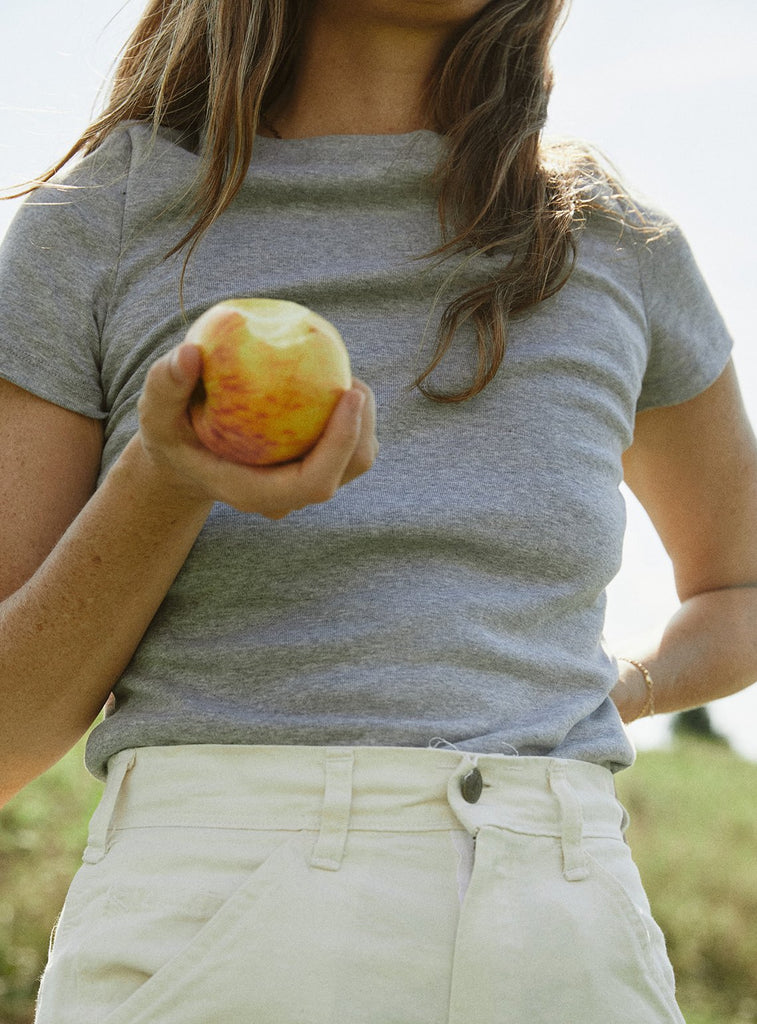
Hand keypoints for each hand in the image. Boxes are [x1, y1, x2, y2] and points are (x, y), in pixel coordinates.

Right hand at [136, 342, 377, 517]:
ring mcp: (302, 482)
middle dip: (362, 427)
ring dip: (363, 421)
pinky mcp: (312, 464)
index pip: (312, 483)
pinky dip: (352, 415)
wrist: (183, 457)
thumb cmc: (170, 433)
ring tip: (345, 378)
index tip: (350, 395)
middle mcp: (286, 496)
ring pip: (357, 459)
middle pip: (348, 470)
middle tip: (352, 379)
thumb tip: (190, 353)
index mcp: (254, 492)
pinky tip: (335, 379)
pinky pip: (349, 444)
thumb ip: (165, 384)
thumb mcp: (154, 412)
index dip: (340, 445)